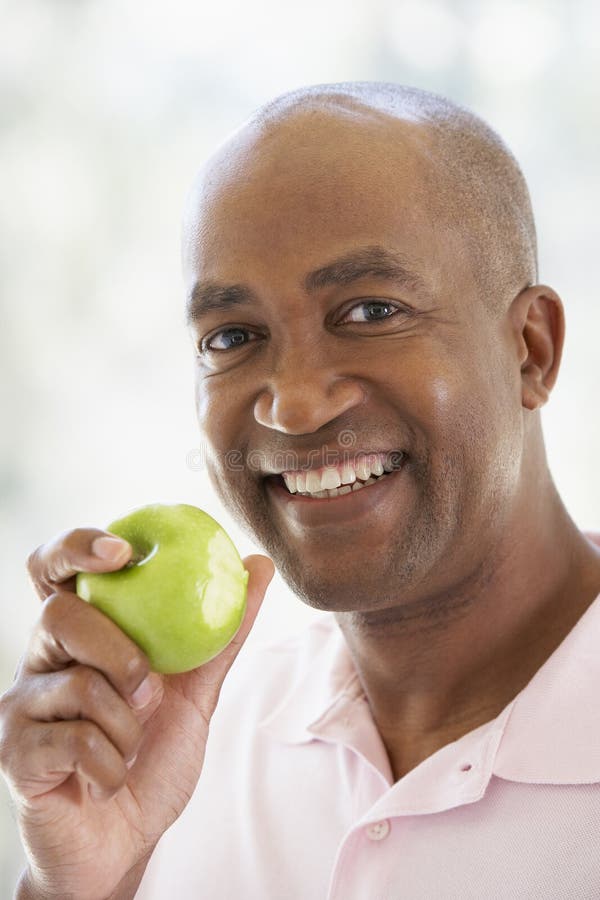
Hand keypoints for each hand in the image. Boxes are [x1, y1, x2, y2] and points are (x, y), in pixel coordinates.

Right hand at [0, 527, 273, 899]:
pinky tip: (108, 779)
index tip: (122, 550)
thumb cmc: (152, 757)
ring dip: (127, 724)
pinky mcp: (15, 752)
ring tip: (131, 746)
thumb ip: (222, 631)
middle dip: (118, 650)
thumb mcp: (196, 691)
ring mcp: (21, 704)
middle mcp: (41, 659)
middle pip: (59, 614)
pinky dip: (112, 764)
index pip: (55, 567)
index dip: (78, 545)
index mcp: (80, 633)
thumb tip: (257, 564)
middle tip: (147, 686)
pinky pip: (74, 740)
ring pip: (76, 683)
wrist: (124, 843)